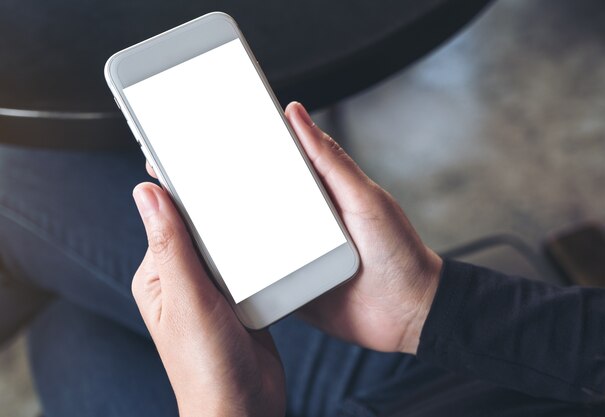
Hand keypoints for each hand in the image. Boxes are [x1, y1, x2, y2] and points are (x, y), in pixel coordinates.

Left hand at [131, 184, 284, 416]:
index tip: (201, 159)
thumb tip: (146, 193)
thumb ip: (170, 246)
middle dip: (218, 206)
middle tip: (242, 176)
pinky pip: (248, 264)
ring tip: (260, 199)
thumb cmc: (206, 366)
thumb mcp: (188, 299)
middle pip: (200, 228)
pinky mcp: (241, 298)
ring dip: (241, 227)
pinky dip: (258, 250)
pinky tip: (273, 237)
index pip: (169, 218)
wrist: (244, 407)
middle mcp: (184, 279)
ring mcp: (213, 289)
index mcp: (159, 275)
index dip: (183, 189)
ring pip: (227, 243)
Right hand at [141, 101, 442, 355]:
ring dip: (218, 231)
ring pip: (247, 238)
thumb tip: (296, 113)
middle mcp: (299, 223)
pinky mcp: (289, 288)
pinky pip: (254, 276)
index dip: (239, 151)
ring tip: (178, 218)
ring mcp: (292, 256)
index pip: (271, 165)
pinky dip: (233, 271)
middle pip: (251, 201)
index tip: (203, 138)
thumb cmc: (397, 253)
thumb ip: (330, 161)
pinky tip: (204, 265)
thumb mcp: (364, 199)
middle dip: (215, 190)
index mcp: (315, 194)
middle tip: (174, 176)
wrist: (410, 315)